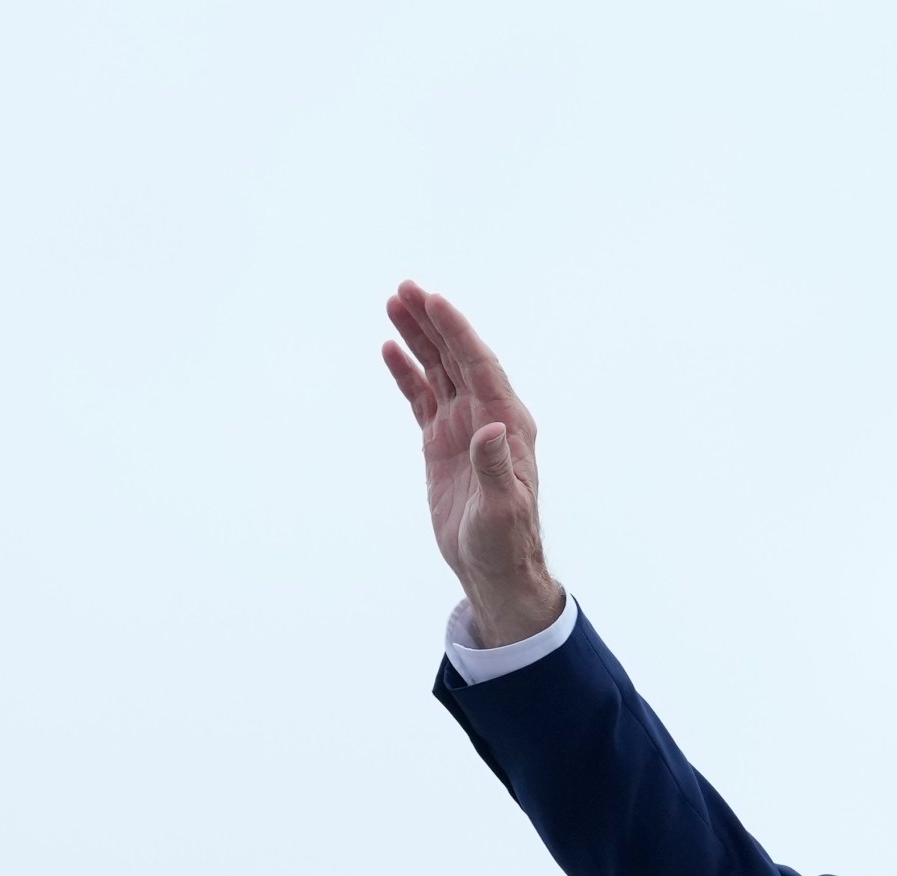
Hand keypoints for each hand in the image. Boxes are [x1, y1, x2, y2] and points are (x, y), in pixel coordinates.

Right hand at [381, 281, 561, 647]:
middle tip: (405, 288)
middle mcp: (487, 416)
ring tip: (393, 304)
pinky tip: (389, 349)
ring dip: (418, 339)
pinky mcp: (442, 443)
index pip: (480, 366)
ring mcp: (462, 427)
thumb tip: (490, 429)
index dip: (457, 333)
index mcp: (507, 424)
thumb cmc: (504, 540)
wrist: (493, 566)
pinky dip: (407, 373)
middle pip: (457, 357)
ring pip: (438, 371)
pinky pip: (422, 397)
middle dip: (433, 323)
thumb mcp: (501, 509)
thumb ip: (495, 468)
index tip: (434, 301)